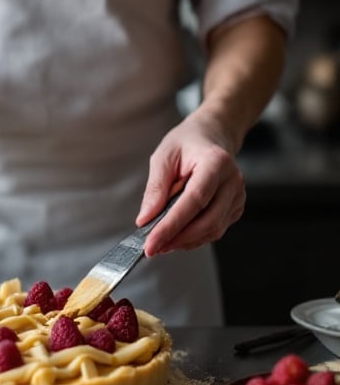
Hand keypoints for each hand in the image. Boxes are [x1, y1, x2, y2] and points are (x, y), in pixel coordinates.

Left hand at [139, 114, 243, 255]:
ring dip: (185, 241)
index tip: (151, 241)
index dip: (172, 225)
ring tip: (160, 244)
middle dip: (178, 239)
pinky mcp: (236, 207)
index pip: (194, 201)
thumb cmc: (187, 143)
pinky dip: (195, 237)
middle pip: (208, 220)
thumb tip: (146, 218)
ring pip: (214, 229)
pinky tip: (176, 236)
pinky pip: (216, 229)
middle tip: (152, 248)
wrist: (212, 136)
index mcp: (216, 162)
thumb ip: (156, 188)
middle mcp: (233, 181)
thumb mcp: (163, 156)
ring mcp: (238, 195)